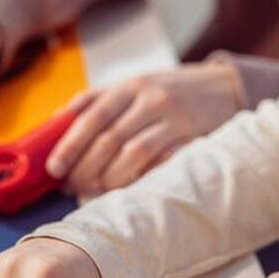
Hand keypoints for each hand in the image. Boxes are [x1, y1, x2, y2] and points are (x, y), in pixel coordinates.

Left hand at [46, 62, 242, 196]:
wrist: (225, 88)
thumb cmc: (169, 92)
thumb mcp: (134, 85)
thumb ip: (97, 101)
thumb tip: (54, 125)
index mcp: (130, 86)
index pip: (92, 115)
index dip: (70, 144)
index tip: (53, 168)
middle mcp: (152, 99)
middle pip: (109, 139)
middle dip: (85, 167)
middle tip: (70, 187)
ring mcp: (175, 120)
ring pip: (133, 154)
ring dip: (108, 179)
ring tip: (92, 192)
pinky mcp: (194, 140)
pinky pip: (161, 166)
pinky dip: (138, 182)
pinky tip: (124, 192)